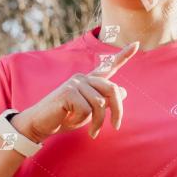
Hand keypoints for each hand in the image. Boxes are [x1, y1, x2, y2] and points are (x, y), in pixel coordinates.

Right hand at [15, 41, 138, 142]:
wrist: (40, 124)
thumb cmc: (64, 118)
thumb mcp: (89, 111)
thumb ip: (104, 101)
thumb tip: (124, 91)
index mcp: (89, 81)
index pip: (108, 66)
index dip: (123, 56)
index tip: (137, 44)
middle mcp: (83, 78)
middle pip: (112, 90)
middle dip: (118, 111)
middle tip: (117, 127)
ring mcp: (75, 83)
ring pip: (100, 104)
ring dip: (98, 122)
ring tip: (91, 131)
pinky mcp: (68, 92)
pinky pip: (86, 110)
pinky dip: (81, 121)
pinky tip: (70, 120)